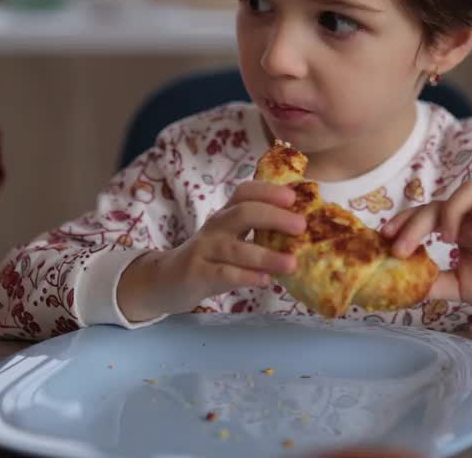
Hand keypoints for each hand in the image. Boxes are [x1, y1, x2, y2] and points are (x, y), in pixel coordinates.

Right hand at [119, 182, 304, 320]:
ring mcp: (204, 250)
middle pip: (242, 213)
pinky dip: (246, 276)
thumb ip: (259, 234)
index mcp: (226, 215)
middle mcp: (215, 227)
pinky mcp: (197, 274)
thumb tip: (305, 233)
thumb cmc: (210, 258)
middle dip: (274, 217)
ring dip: (266, 255)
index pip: (245, 192)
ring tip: (292, 263)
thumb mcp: (230, 239)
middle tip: (301, 226)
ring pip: (236, 248)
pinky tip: (265, 280)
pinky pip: (223, 274)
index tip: (293, 197)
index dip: (268, 191)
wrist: (166, 280)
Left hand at [381, 182, 471, 317]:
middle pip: (438, 203)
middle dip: (415, 223)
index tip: (385, 237)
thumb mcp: (456, 286)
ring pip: (469, 190)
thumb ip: (432, 281)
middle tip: (402, 248)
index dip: (404, 221)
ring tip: (445, 238)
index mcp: (457, 228)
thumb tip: (400, 285)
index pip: (425, 214)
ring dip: (450, 210)